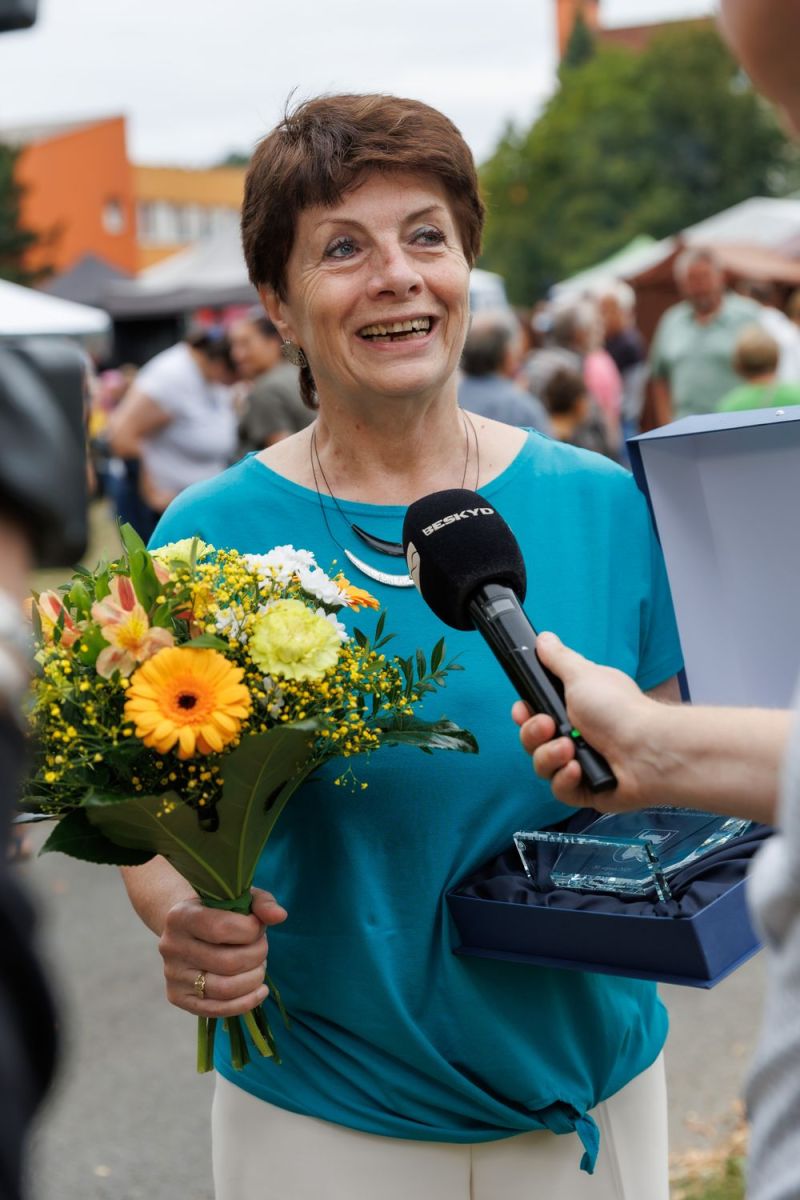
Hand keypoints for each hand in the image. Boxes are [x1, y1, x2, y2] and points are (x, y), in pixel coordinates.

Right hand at [158, 888, 286, 1017]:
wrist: (187, 928)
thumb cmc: (218, 910)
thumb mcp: (240, 897)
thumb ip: (262, 903)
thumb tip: (280, 916)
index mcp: (180, 916)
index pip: (221, 929)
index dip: (251, 930)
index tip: (259, 927)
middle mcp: (171, 946)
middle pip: (227, 962)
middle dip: (257, 956)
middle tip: (262, 947)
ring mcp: (173, 974)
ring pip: (224, 989)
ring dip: (254, 979)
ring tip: (260, 966)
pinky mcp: (177, 996)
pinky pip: (216, 1009)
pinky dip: (246, 1003)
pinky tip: (260, 990)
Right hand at [512, 632, 655, 811]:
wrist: (648, 750)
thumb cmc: (619, 710)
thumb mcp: (582, 675)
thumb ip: (558, 659)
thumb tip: (544, 639)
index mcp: (573, 708)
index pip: (535, 714)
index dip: (525, 714)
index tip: (523, 709)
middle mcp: (575, 735)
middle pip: (533, 741)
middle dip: (533, 734)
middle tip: (548, 727)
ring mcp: (581, 764)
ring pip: (542, 766)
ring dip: (549, 757)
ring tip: (569, 750)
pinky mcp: (586, 790)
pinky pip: (560, 790)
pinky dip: (565, 779)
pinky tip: (577, 770)